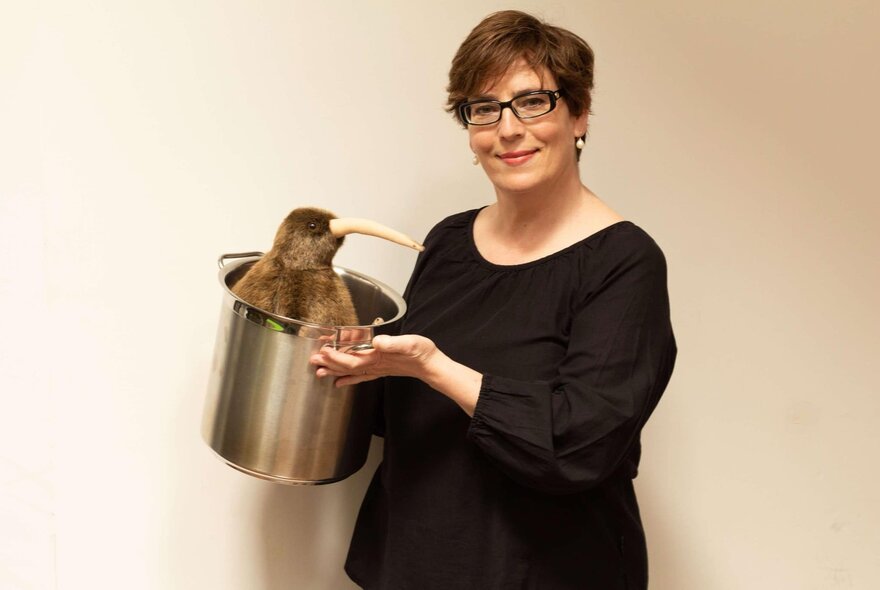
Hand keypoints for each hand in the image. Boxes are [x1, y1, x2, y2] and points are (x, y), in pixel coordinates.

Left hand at [309, 334, 438, 387]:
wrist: (432, 366)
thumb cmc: (422, 353)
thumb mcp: (410, 343)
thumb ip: (394, 343)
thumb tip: (378, 342)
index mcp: (379, 356)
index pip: (352, 359)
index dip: (336, 357)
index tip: (323, 351)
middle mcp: (375, 365)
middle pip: (347, 366)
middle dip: (329, 364)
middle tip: (313, 361)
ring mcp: (377, 368)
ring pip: (351, 371)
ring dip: (334, 371)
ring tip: (319, 371)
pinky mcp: (381, 369)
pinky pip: (361, 375)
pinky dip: (348, 378)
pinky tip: (339, 382)